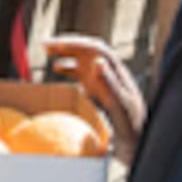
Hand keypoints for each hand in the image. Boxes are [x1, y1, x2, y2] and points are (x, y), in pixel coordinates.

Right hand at [44, 34, 144, 163]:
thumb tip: (97, 60)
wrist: (136, 138)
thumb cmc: (130, 122)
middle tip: (45, 45)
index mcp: (116, 70)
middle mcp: (109, 71)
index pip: (96, 48)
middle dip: (67, 45)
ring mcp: (103, 80)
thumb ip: (109, 82)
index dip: (77, 43)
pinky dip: (69, 69)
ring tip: (47, 52)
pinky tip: (58, 69)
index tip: (58, 45)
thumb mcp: (120, 103)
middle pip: (87, 50)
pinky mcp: (98, 89)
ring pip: (82, 60)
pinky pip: (81, 74)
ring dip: (66, 53)